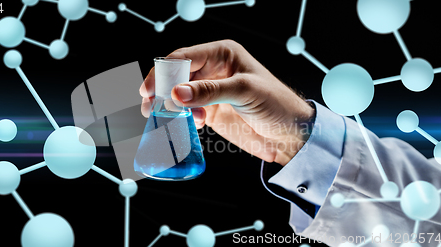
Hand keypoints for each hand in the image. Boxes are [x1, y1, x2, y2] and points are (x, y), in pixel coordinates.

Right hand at [140, 40, 314, 165]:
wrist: (291, 134)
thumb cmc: (277, 103)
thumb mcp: (245, 91)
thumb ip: (210, 91)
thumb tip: (176, 93)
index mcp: (221, 54)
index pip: (184, 57)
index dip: (164, 72)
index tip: (150, 90)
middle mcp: (212, 69)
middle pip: (175, 75)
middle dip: (161, 89)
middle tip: (151, 106)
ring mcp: (209, 91)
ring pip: (177, 94)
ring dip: (170, 106)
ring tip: (168, 118)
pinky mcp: (210, 111)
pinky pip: (186, 112)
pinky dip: (181, 118)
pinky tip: (191, 124)